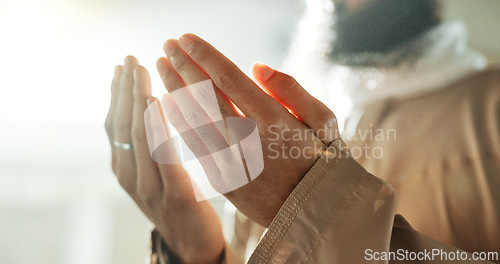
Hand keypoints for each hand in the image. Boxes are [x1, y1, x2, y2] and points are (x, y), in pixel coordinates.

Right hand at [105, 56, 223, 263]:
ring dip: (137, 101)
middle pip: (123, 125)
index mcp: (125, 167)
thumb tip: (147, 106)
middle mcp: (131, 175)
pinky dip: (157, 128)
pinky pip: (164, 155)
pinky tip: (157, 104)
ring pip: (138, 136)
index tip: (121, 65)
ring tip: (140, 73)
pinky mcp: (176, 195)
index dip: (116, 94)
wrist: (192, 244)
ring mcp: (150, 186)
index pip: (116, 124)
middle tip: (131, 59)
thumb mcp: (156, 171)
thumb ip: (149, 144)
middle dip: (125, 90)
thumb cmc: (178, 201)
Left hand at [156, 34, 339, 226]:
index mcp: (273, 119)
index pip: (228, 79)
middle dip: (183, 65)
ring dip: (173, 89)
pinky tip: (166, 102)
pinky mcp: (222, 179)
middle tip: (167, 44)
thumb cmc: (322, 161)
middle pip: (205, 95)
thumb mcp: (323, 121)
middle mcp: (246, 138)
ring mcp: (231, 160)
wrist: (315, 213)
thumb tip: (257, 66)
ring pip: (193, 118)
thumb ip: (292, 90)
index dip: (204, 56)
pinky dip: (178, 121)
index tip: (186, 38)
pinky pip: (192, 145)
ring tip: (160, 66)